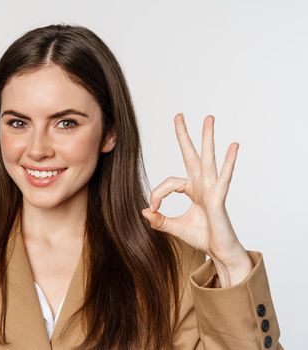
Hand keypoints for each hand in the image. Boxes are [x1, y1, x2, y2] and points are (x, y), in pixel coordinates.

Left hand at [141, 113, 252, 286]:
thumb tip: (143, 211)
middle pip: (191, 155)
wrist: (219, 252)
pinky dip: (229, 162)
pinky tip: (233, 146)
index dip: (157, 194)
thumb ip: (158, 220)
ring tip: (208, 118)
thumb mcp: (174, 227)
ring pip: (208, 159)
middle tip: (178, 115)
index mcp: (192, 189)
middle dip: (184, 135)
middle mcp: (202, 185)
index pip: (169, 183)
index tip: (152, 208)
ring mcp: (212, 189)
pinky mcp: (219, 199)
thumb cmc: (202, 237)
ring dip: (207, 138)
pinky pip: (224, 178)